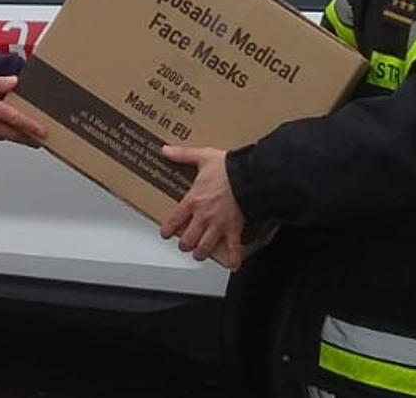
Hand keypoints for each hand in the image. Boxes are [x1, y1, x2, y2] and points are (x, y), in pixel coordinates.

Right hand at [0, 74, 45, 146]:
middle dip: (28, 139)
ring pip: (3, 137)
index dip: (31, 126)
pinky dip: (2, 135)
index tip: (42, 132)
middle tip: (40, 142)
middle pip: (13, 134)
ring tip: (27, 139)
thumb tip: (14, 81)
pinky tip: (5, 133)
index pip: (16, 119)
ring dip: (16, 138)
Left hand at [158, 146, 247, 268]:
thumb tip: (166, 149)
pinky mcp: (234, 228)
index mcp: (193, 201)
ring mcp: (218, 225)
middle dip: (185, 244)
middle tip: (185, 244)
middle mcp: (203, 217)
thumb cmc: (228, 168)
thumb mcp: (203, 157)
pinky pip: (234, 247)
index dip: (167, 230)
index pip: (174, 220)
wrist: (249, 177)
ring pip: (204, 247)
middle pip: (188, 239)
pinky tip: (233, 265)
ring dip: (201, 252)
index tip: (166, 233)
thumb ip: (183, 154)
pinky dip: (234, 258)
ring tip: (199, 254)